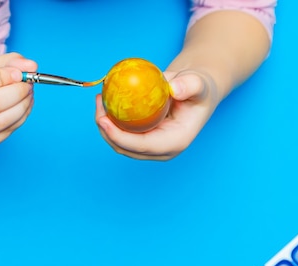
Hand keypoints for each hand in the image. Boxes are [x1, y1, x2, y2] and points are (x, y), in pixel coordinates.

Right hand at [0, 53, 36, 152]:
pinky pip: (2, 134)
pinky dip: (18, 120)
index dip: (4, 77)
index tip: (19, 73)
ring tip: (28, 95)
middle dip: (16, 93)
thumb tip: (31, 66)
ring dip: (21, 107)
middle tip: (28, 85)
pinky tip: (22, 108)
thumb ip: (8, 63)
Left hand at [95, 70, 218, 160]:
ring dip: (105, 126)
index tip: (103, 119)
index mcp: (175, 142)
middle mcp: (161, 150)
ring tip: (100, 100)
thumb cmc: (198, 87)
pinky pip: (121, 134)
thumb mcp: (198, 83)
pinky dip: (110, 121)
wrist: (195, 90)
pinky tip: (106, 102)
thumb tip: (174, 89)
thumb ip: (190, 85)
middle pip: (126, 148)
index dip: (119, 137)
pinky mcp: (142, 139)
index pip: (142, 146)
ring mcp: (150, 147)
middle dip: (106, 131)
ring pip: (120, 143)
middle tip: (99, 103)